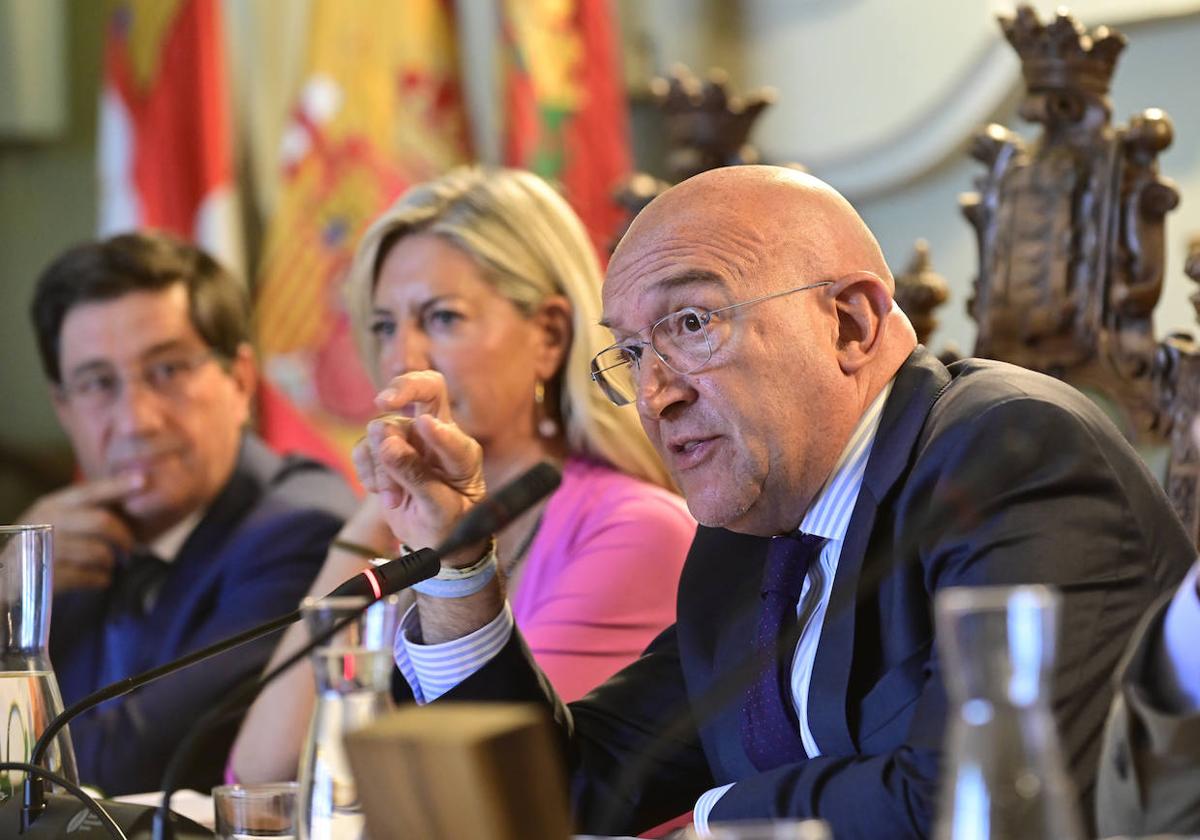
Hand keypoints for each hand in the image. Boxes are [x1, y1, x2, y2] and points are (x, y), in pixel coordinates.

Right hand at [17, 473, 143, 591]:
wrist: (5, 578)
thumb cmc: (40, 546)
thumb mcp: (55, 520)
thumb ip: (84, 510)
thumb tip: (128, 498)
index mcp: (52, 505)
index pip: (90, 491)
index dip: (117, 486)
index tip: (143, 480)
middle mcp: (47, 523)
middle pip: (102, 522)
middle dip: (124, 536)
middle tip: (130, 548)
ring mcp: (46, 550)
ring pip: (99, 552)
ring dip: (112, 562)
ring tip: (109, 565)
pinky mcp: (48, 577)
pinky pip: (90, 576)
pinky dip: (102, 579)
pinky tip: (100, 579)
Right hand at [352, 371, 485, 563]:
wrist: (435, 540)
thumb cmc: (450, 524)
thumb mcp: (440, 508)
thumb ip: (416, 476)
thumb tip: (386, 444)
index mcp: (461, 450)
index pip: (448, 426)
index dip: (436, 430)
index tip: (425, 428)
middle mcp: (436, 436)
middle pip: (425, 389)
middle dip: (403, 389)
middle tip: (384, 402)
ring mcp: (409, 439)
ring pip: (382, 429)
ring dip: (382, 466)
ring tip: (394, 498)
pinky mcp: (383, 451)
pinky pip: (364, 447)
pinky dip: (367, 471)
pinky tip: (381, 494)